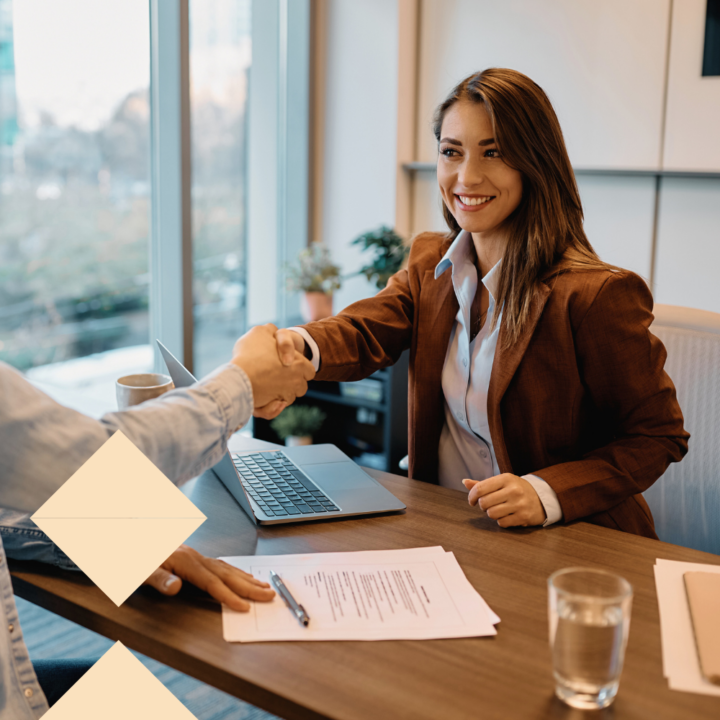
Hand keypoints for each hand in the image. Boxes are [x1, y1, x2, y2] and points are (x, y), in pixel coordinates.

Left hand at [143, 545, 274, 611]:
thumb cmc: (134, 559)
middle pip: (227, 574)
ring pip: (226, 568)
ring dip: (246, 578)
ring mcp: (196, 556)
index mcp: (185, 562)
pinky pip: (221, 565)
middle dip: (249, 586)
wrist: (128, 541)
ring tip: (263, 585)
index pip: (212, 583)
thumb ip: (158, 580)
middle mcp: (195, 557)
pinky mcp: (193, 557)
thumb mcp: (139, 572)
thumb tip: (177, 587)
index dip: (229, 595)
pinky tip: (242, 575)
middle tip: (269, 594)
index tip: (244, 606)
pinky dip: (235, 571)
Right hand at [253, 328, 307, 418]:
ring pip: (287, 399)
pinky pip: (274, 410)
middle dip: (292, 384)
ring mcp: (285, 396)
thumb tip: (273, 331)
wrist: (236, 378)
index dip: (300, 368)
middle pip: (301, 387)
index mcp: (300, 364)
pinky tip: (262, 398)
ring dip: (280, 395)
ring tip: (266, 387)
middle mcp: (296, 382)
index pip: (310, 371)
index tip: (286, 366)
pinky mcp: (271, 408)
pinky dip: (269, 408)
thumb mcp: (259, 332)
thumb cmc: (248, 355)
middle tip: (276, 377)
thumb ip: (269, 331)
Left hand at [462, 474, 545, 527]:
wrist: (542, 498)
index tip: (472, 500)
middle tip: (488, 504)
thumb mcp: (502, 482)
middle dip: (482, 506)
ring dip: (491, 513)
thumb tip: (464, 482)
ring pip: (491, 514)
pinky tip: (507, 515)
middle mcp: (513, 490)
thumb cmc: (517, 489)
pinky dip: (501, 521)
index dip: (471, 496)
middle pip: (484, 502)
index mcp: (505, 478)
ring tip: (498, 509)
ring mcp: (519, 504)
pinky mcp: (523, 517)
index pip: (480, 488)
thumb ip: (483, 484)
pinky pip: (502, 523)